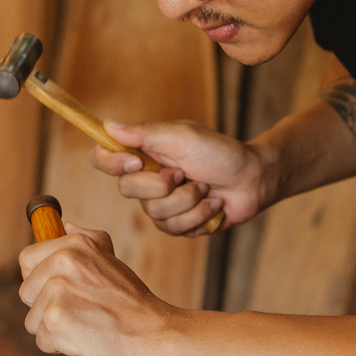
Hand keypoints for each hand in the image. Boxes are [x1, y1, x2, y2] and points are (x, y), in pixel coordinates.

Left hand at [18, 225, 177, 355]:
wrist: (155, 336)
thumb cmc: (133, 305)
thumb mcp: (112, 261)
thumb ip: (87, 240)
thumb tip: (65, 226)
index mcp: (73, 245)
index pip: (27, 260)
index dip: (40, 280)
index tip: (62, 291)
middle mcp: (63, 263)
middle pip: (26, 292)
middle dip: (46, 307)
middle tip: (80, 312)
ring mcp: (57, 292)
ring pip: (32, 319)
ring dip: (54, 330)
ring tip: (85, 327)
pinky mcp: (55, 321)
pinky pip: (42, 340)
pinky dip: (61, 347)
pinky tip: (85, 340)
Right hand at [93, 120, 275, 236]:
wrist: (253, 180)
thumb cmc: (220, 153)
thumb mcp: (182, 136)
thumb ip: (144, 133)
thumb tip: (107, 126)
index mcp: (144, 153)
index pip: (103, 158)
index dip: (111, 163)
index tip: (136, 162)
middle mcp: (147, 179)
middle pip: (127, 190)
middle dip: (162, 185)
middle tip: (185, 173)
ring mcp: (161, 204)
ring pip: (155, 213)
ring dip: (188, 200)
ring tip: (206, 189)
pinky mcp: (177, 224)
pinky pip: (174, 229)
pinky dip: (198, 215)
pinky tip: (212, 205)